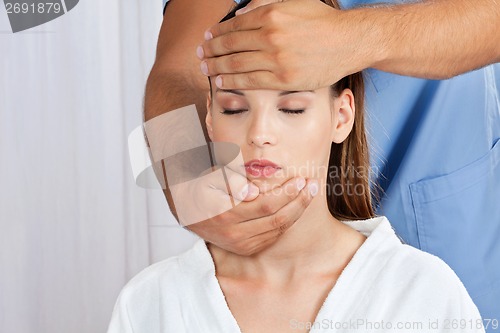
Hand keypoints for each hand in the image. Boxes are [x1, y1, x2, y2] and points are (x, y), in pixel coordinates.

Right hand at [182, 169, 317, 255]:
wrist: (189, 211)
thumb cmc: (204, 188)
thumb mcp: (211, 178)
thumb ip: (231, 180)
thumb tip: (250, 191)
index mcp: (226, 214)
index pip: (267, 205)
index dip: (287, 193)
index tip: (300, 178)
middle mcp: (234, 234)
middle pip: (277, 219)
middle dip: (299, 201)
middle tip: (312, 184)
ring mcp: (241, 244)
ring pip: (278, 229)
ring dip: (298, 211)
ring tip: (308, 192)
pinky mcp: (246, 249)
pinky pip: (274, 236)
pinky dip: (288, 221)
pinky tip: (296, 207)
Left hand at [198, 0, 365, 89]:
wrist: (349, 41)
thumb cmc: (323, 22)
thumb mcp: (294, 3)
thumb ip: (264, 5)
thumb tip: (239, 15)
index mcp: (272, 14)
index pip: (234, 26)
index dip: (217, 34)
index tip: (207, 39)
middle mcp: (271, 35)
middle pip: (231, 45)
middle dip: (212, 51)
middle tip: (201, 56)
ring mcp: (277, 58)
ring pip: (237, 64)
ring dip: (217, 67)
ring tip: (206, 69)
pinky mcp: (284, 78)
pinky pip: (251, 81)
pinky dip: (233, 81)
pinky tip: (222, 82)